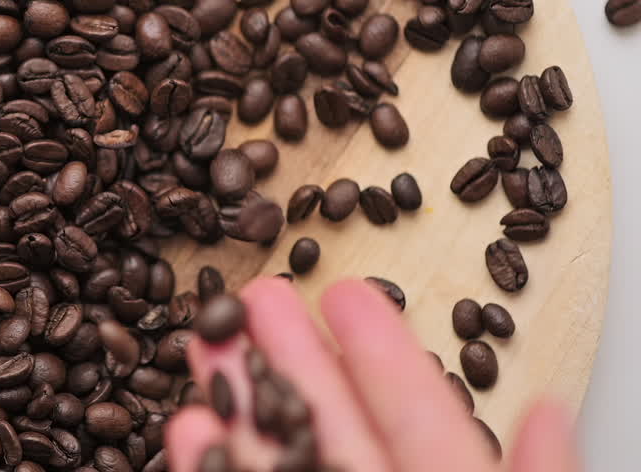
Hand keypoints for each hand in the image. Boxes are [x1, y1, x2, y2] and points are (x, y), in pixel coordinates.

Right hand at [165, 277, 580, 471]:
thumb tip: (556, 411)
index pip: (418, 420)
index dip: (382, 353)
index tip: (344, 290)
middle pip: (330, 426)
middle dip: (288, 354)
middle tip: (255, 291)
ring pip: (272, 457)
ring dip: (236, 398)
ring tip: (205, 337)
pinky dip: (205, 465)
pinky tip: (187, 424)